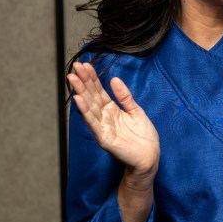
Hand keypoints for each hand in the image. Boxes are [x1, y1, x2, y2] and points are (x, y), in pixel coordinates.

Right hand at [67, 61, 159, 184]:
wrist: (150, 157)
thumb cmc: (143, 137)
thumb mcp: (136, 111)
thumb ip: (125, 97)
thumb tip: (114, 79)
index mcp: (112, 110)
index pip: (99, 91)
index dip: (92, 78)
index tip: (85, 64)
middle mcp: (105, 117)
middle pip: (92, 96)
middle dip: (83, 81)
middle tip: (75, 67)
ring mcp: (103, 127)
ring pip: (89, 106)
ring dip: (80, 92)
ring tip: (72, 79)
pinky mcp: (104, 138)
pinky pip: (93, 122)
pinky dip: (85, 111)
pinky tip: (79, 99)